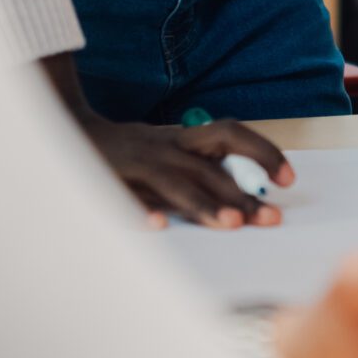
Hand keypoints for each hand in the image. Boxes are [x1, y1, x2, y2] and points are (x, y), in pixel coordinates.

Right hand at [80, 115, 292, 229]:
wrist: (69, 130)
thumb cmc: (132, 151)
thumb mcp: (170, 151)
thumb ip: (201, 170)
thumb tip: (248, 197)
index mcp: (182, 139)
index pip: (230, 135)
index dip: (262, 152)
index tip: (288, 179)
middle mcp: (164, 148)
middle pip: (209, 170)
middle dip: (242, 195)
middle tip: (271, 219)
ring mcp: (137, 164)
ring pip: (175, 184)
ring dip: (204, 203)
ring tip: (233, 223)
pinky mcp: (107, 179)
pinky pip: (126, 198)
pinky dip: (142, 210)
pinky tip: (160, 227)